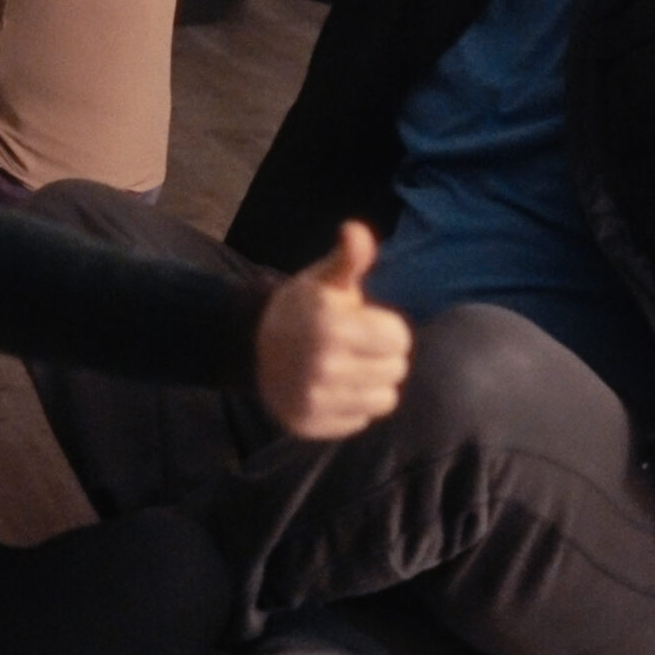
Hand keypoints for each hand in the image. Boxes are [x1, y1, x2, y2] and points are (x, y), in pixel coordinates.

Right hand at [254, 222, 410, 437]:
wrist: (254, 346)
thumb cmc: (304, 308)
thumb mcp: (325, 278)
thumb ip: (349, 257)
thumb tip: (355, 230)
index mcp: (330, 325)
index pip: (399, 339)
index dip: (389, 329)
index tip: (368, 324)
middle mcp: (321, 366)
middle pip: (396, 371)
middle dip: (384, 356)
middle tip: (359, 347)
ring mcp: (314, 399)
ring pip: (384, 400)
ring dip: (374, 383)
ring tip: (351, 368)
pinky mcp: (309, 424)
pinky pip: (360, 421)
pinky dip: (352, 406)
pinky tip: (333, 388)